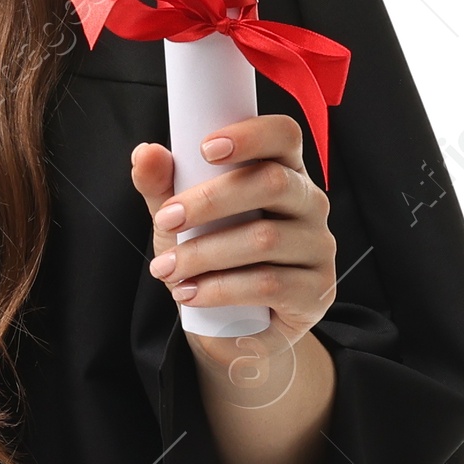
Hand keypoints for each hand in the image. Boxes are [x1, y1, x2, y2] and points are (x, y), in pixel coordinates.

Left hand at [131, 113, 336, 377]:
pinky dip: (219, 289)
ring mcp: (318, 247)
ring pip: (265, 239)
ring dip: (204, 253)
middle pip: (273, 182)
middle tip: (167, 219)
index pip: (284, 135)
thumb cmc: (212, 259)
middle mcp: (309, 203)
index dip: (250, 135)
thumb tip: (145, 153)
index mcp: (283, 171)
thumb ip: (162, 186)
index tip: (205, 148)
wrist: (234, 329)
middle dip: (210, 200)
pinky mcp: (316, 292)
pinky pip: (268, 284)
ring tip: (166, 268)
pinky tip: (190, 293)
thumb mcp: (181, 221)